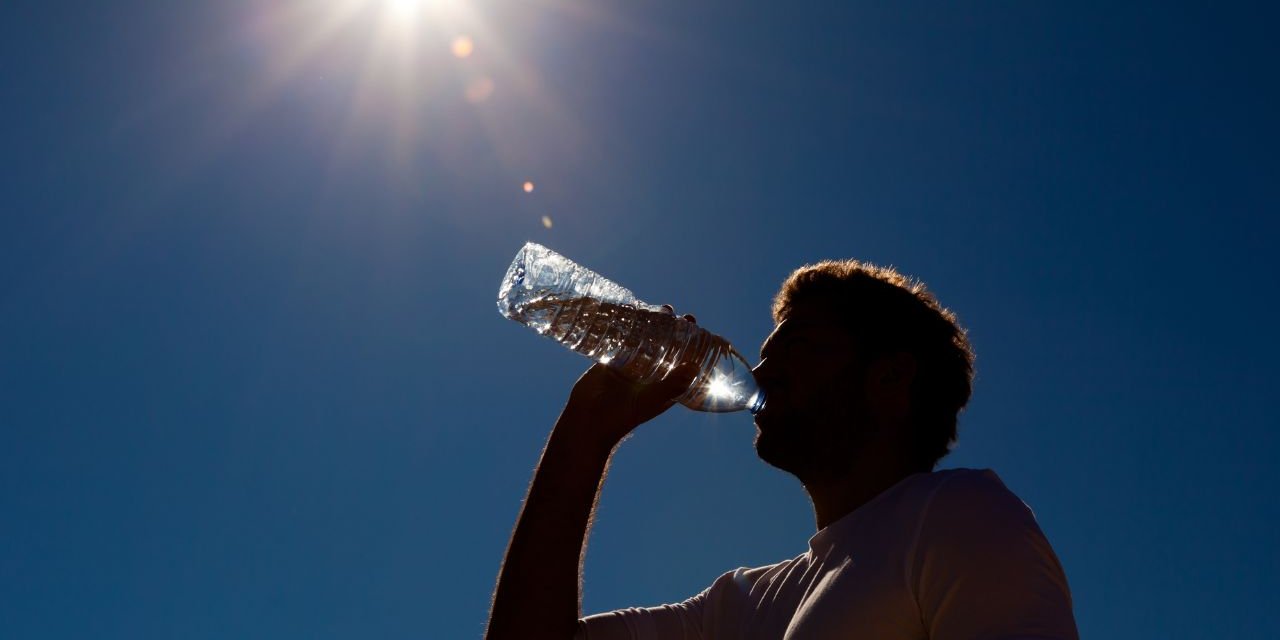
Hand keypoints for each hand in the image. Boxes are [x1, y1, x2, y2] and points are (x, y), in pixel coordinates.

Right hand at [558, 305, 699, 448]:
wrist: (588, 421)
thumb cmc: (623, 417)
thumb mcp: (651, 400)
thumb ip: (672, 385)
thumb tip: (694, 366)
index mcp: (664, 384)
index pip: (682, 359)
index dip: (691, 343)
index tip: (694, 326)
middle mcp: (650, 373)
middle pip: (665, 345)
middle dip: (672, 328)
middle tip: (675, 313)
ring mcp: (630, 365)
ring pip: (644, 339)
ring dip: (651, 323)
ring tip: (658, 309)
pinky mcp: (612, 360)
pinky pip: (621, 339)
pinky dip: (626, 327)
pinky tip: (630, 311)